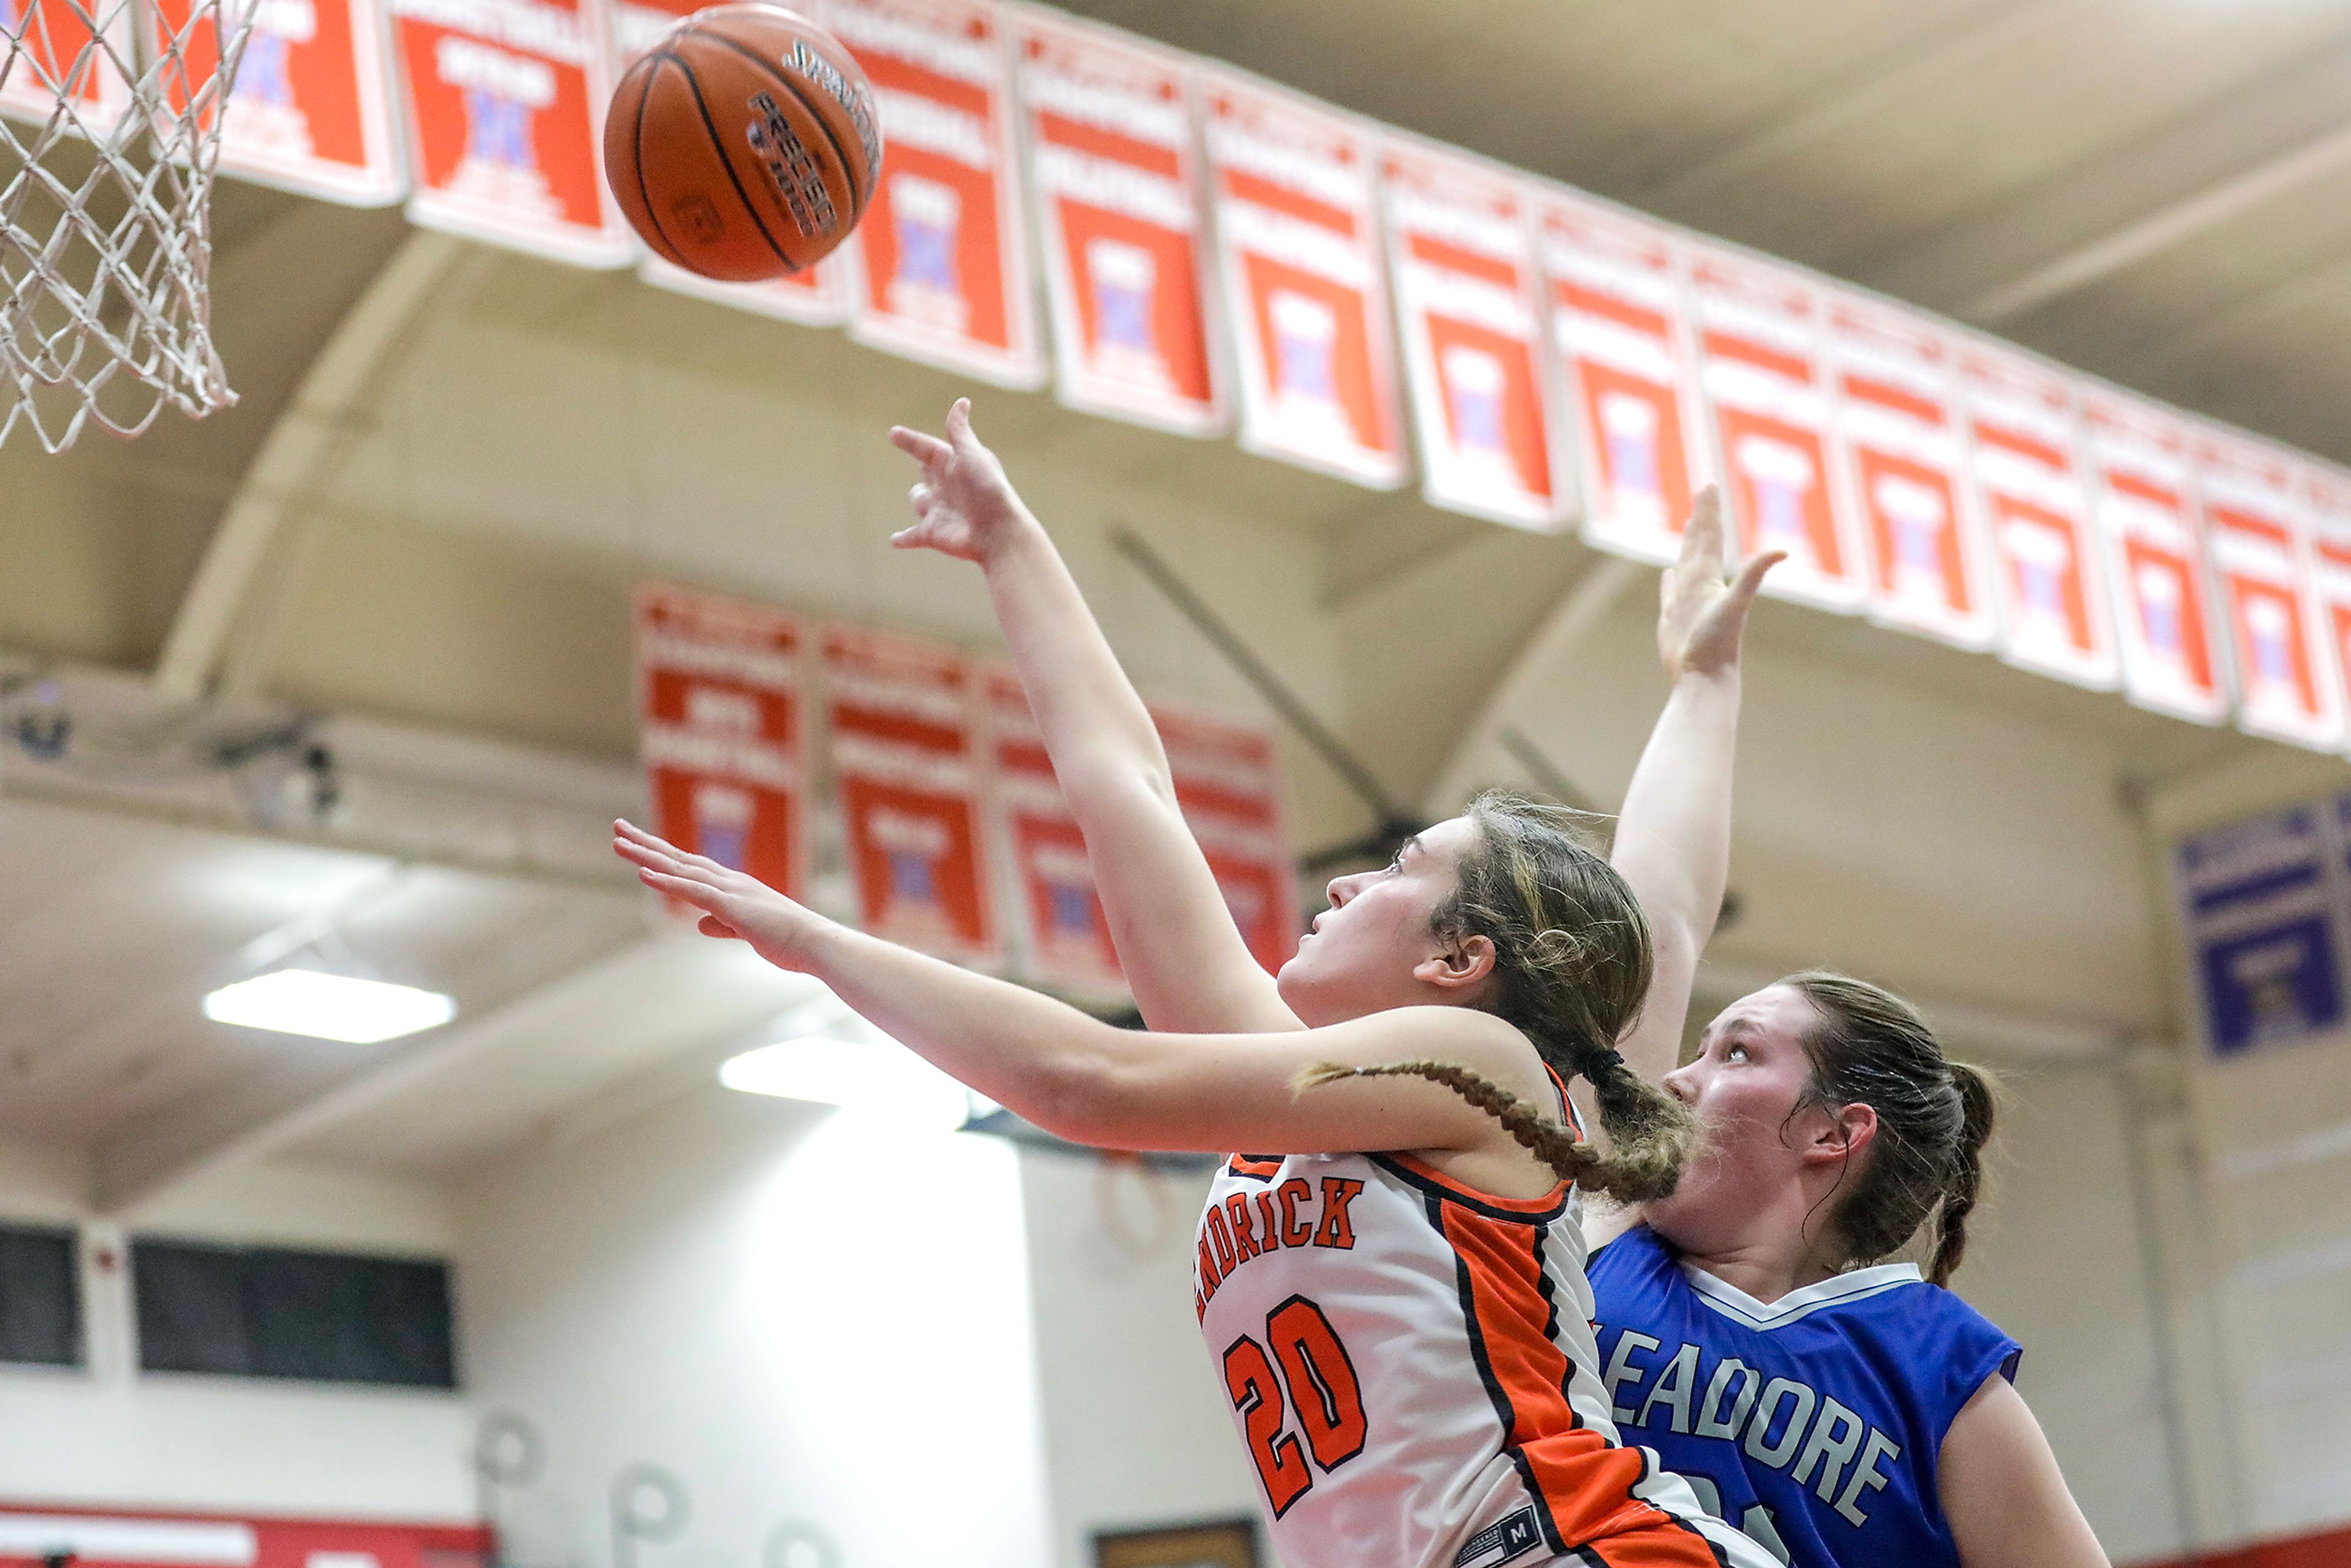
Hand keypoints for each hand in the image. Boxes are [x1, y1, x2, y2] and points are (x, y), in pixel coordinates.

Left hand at [612, 819, 832, 971]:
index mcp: (733, 887)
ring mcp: (730, 891)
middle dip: (646, 843)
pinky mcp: (733, 906)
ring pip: (681, 868)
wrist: (816, 944)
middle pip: (679, 858)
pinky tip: (644, 873)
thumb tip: (700, 923)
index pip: (689, 866)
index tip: (637, 843)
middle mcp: (729, 881)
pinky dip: (668, 881)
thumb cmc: (789, 940)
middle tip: (617, 827)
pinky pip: (694, 891)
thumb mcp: (748, 931)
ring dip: (647, 855)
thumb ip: (723, 924)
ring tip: (619, 843)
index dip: (661, 854)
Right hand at [887, 398, 1036, 565]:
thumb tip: (962, 401)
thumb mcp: (972, 455)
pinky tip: (894, 541)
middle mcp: (946, 487)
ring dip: (918, 501)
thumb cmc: (988, 490)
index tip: (894, 434)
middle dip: (925, 468)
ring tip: (925, 502)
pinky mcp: (933, 534)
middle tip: (924, 462)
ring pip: (918, 501)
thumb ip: (960, 431)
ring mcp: (939, 511)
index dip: (910, 441)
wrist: (997, 532)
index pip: (926, 449)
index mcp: (954, 465)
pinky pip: (912, 536)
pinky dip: (903, 539)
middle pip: (927, 473)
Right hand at [1658, 484, 1781, 680]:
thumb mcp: (1736, 604)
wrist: (1706, 678)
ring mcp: (1685, 602)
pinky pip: (1668, 593)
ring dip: (1687, 542)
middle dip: (1701, 516)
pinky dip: (1668, 580)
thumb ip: (1754, 574)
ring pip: (1685, 562)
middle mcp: (1699, 586)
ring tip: (1688, 524)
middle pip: (1700, 543)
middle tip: (1703, 490)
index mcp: (1710, 578)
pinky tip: (1668, 573)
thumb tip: (1783, 551)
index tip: (1709, 485)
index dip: (1709, 511)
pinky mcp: (1671, 620)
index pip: (1710, 537)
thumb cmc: (1718, 645)